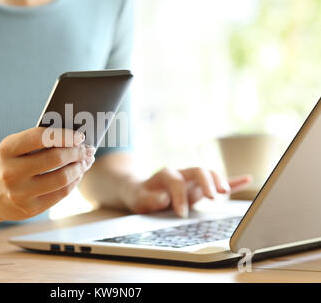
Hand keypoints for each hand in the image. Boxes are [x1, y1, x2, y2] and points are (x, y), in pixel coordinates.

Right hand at [0, 127, 95, 220]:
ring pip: (61, 178)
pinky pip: (60, 194)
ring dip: (79, 168)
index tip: (79, 136)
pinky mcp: (29, 209)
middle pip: (55, 159)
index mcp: (7, 150)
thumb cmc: (8, 163)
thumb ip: (38, 140)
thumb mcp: (13, 148)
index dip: (64, 135)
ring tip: (85, 162)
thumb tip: (75, 139)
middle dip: (76, 152)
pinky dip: (74, 182)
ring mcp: (19, 193)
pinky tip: (77, 175)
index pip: (40, 137)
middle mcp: (10, 172)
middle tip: (86, 149)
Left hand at [123, 167, 251, 216]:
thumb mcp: (138, 199)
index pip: (177, 182)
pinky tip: (247, 179)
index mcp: (166, 174)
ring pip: (210, 173)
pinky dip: (232, 180)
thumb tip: (163, 198)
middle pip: (198, 171)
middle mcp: (182, 173)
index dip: (179, 197)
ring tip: (225, 193)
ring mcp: (192, 179)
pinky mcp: (199, 187)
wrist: (140, 189)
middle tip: (213, 198)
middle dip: (207, 182)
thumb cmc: (140, 195)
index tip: (181, 213)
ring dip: (219, 181)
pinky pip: (217, 181)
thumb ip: (149, 199)